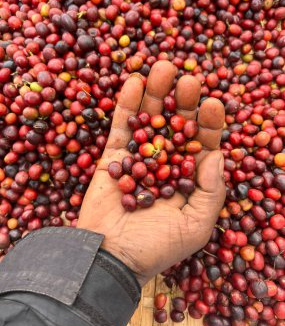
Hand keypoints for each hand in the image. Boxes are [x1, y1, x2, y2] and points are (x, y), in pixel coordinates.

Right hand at [77, 61, 225, 285]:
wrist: (110, 258)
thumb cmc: (156, 247)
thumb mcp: (196, 226)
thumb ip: (211, 192)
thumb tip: (216, 155)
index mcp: (187, 179)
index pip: (202, 145)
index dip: (209, 125)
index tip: (214, 104)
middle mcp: (165, 163)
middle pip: (176, 125)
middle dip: (184, 102)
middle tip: (189, 79)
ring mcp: (138, 157)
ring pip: (149, 119)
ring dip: (156, 93)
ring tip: (164, 67)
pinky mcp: (113, 156)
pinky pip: (120, 126)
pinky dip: (126, 104)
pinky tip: (135, 81)